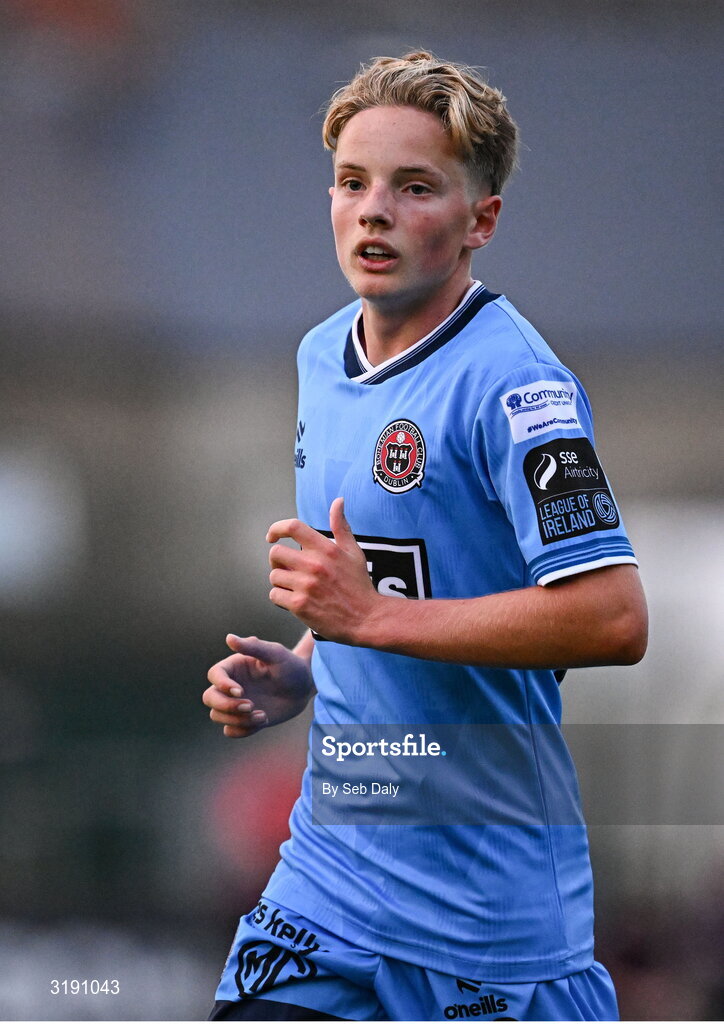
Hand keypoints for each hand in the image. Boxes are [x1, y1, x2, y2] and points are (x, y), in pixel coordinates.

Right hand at [203, 635, 314, 737]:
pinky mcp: (244, 720)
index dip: (222, 684)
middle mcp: (230, 686)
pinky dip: (243, 730)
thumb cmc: (290, 665)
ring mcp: (236, 704)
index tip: (240, 691)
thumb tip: (229, 638)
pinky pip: (231, 731)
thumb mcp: (275, 653)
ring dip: (237, 720)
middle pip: (209, 698)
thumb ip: (253, 646)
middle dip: (226, 706)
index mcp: (234, 667)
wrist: (304, 687)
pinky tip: (263, 720)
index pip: (214, 675)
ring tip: (262, 715)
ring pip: (217, 716)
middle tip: (250, 706)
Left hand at [267, 497, 378, 643]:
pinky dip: (281, 598)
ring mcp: (306, 585)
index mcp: (326, 549)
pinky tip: (296, 601)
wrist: (367, 619)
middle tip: (287, 569)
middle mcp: (314, 564)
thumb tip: (338, 501)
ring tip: (296, 588)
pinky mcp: (300, 605)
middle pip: (276, 553)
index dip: (276, 529)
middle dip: (278, 561)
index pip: (293, 527)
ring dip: (281, 582)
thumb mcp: (353, 552)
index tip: (272, 537)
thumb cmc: (359, 585)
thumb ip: (341, 526)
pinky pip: (275, 595)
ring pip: (274, 576)